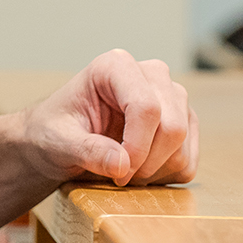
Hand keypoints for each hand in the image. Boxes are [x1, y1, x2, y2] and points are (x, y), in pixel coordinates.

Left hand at [20, 49, 197, 185]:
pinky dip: (165, 176)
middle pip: (172, 127)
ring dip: (154, 171)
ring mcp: (172, 97)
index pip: (145, 107)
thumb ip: (86, 150)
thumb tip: (123, 164)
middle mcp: (151, 74)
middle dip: (146, 163)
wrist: (58, 140)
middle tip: (117, 176)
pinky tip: (137, 171)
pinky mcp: (185, 121)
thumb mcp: (57, 142)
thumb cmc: (53, 132)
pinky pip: (189, 160)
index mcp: (115, 66)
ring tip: (121, 171)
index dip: (137, 146)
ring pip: (183, 145)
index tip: (118, 172)